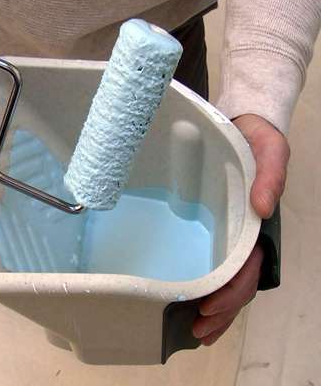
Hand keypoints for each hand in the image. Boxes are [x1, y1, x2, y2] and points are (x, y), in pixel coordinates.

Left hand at [192, 114, 289, 344]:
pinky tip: (190, 301)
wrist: (241, 128)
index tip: (208, 308)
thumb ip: (270, 177)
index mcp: (257, 226)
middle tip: (197, 332)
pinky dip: (204, 285)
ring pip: (224, 280)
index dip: (232, 292)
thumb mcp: (270, 152)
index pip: (248, 269)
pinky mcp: (212, 227)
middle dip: (220, 311)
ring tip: (194, 330)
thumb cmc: (256, 141)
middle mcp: (243, 237)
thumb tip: (263, 209)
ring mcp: (227, 235)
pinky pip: (210, 261)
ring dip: (213, 308)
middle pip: (236, 284)